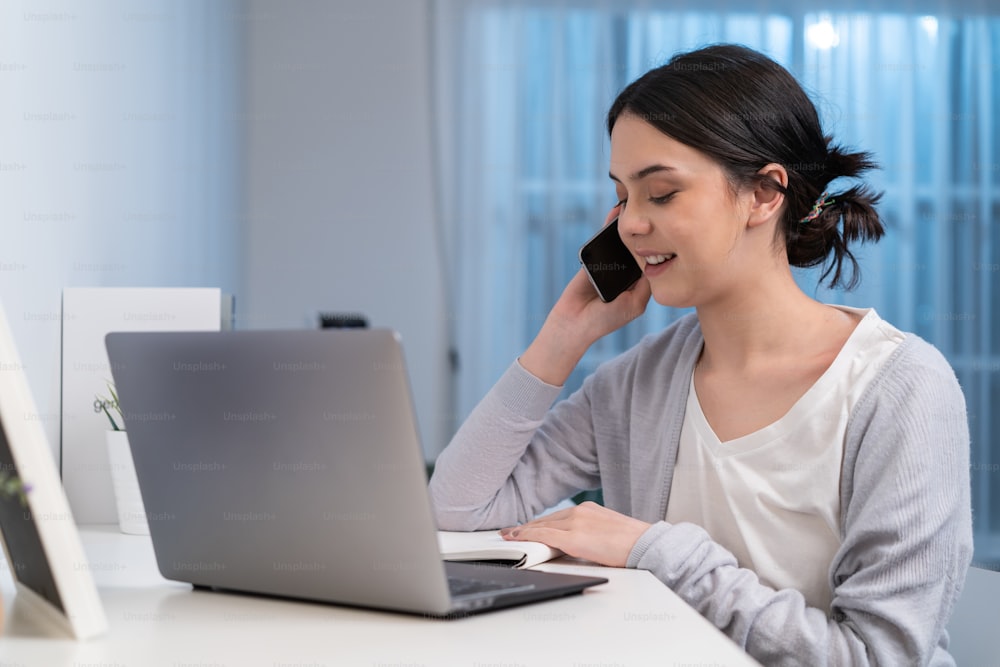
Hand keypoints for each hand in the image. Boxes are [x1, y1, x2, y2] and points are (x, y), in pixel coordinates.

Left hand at [499, 501, 650, 567]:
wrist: (645, 544)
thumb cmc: (632, 542)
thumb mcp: (607, 530)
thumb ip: (589, 532)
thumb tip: (576, 543)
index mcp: (588, 509)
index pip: (556, 516)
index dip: (538, 523)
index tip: (526, 526)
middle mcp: (579, 511)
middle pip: (546, 521)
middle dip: (527, 527)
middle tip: (510, 531)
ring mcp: (575, 523)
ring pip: (542, 527)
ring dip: (524, 532)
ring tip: (510, 536)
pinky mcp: (574, 537)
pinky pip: (544, 536)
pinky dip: (528, 536)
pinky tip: (518, 538)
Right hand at [519, 206, 651, 384]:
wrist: (575, 323)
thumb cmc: (606, 319)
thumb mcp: (635, 303)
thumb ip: (646, 283)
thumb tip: (659, 259)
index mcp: (638, 283)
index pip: (652, 260)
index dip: (661, 245)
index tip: (671, 228)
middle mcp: (624, 271)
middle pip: (637, 247)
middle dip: (645, 232)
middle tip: (655, 211)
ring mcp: (609, 263)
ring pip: (620, 241)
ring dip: (626, 225)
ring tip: (637, 206)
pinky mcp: (593, 258)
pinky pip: (602, 239)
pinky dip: (608, 226)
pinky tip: (616, 213)